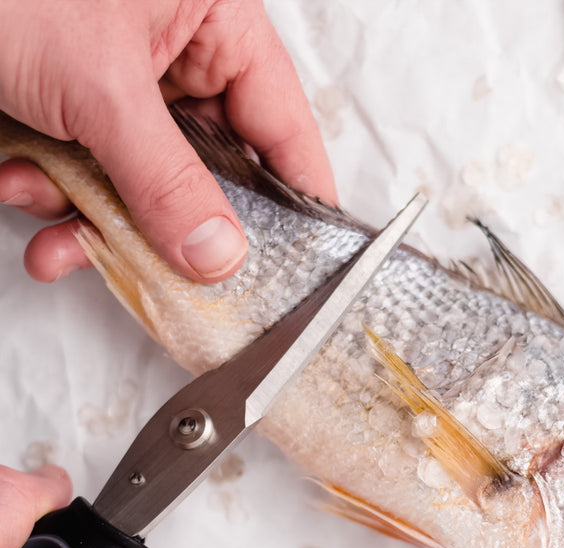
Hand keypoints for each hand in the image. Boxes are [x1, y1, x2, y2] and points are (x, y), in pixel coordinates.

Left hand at [0, 0, 336, 282]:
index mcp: (216, 19)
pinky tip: (20, 186)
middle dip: (169, 221)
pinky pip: (90, 168)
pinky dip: (53, 192)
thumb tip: (220, 254)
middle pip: (210, 167)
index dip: (295, 197)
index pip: (282, 125)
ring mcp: (123, 77)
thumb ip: (168, 182)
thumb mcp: (99, 87)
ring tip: (55, 224)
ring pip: (144, 179)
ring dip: (95, 215)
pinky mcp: (73, 98)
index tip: (298, 260)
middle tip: (167, 269)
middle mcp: (177, 50)